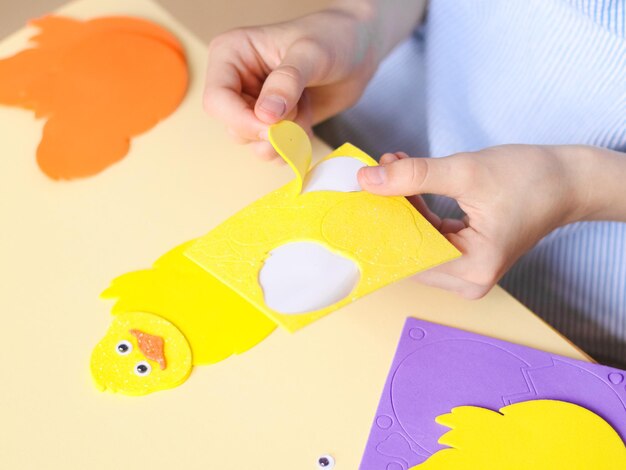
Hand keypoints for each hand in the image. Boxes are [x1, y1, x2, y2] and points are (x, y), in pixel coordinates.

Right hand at [203, 9, 376, 159]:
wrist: (358, 52)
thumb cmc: (333, 38)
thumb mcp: (311, 53)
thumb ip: (287, 82)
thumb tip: (265, 115)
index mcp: (231, 55)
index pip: (217, 100)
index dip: (243, 120)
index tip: (274, 126)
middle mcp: (236, 82)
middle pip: (234, 127)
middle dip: (270, 131)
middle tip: (299, 114)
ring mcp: (254, 104)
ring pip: (253, 142)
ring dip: (285, 138)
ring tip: (306, 111)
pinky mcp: (272, 122)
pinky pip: (271, 149)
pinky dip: (292, 145)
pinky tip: (307, 122)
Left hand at [357, 145, 598, 298]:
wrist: (568, 180)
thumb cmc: (530, 178)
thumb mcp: (466, 172)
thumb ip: (413, 176)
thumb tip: (368, 180)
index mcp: (471, 269)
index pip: (407, 255)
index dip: (378, 225)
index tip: (356, 197)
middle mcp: (467, 280)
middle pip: (408, 249)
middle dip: (388, 210)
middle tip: (371, 174)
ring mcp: (466, 271)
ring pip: (415, 240)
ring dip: (400, 205)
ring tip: (391, 166)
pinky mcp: (465, 256)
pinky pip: (427, 236)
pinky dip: (415, 208)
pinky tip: (405, 178)